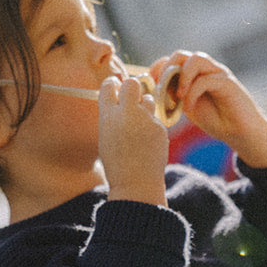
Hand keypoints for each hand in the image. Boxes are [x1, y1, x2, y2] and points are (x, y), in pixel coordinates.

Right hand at [98, 75, 168, 204]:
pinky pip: (155, 119)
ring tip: (139, 123)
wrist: (136, 183)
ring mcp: (145, 119)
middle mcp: (127, 113)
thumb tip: (119, 100)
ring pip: (147, 99)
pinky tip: (147, 141)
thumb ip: (112, 117)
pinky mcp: (160, 127)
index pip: (109, 85)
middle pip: (132, 83)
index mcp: (108, 116)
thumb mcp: (106, 137)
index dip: (112, 85)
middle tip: (130, 97)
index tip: (114, 87)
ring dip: (143, 106)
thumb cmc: (116, 163)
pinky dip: (151, 126)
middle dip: (131, 87)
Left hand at [150, 51, 266, 167]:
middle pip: (181, 54)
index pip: (172, 59)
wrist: (240, 132)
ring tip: (177, 96)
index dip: (158, 68)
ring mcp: (218, 74)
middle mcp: (206, 69)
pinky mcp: (228, 83)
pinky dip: (192, 92)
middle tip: (162, 90)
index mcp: (195, 73)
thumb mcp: (188, 106)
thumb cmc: (216, 119)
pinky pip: (206, 79)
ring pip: (196, 59)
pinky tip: (188, 107)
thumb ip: (174, 95)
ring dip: (182, 76)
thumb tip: (155, 89)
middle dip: (167, 70)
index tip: (150, 84)